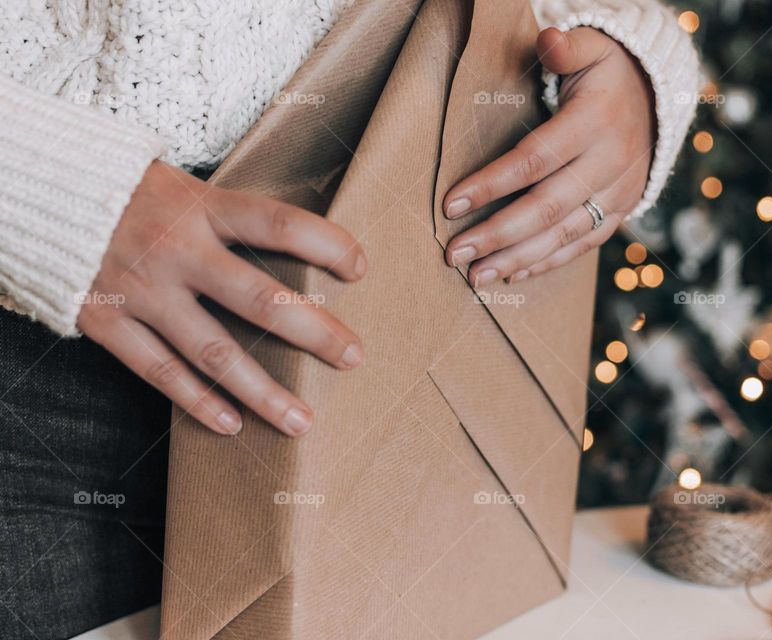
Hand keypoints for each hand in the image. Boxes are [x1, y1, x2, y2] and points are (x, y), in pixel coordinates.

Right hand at [78, 161, 366, 436]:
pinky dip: (197, 400)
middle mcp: (176, 250)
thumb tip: (304, 243)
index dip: (325, 244)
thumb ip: (232, 219)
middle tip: (354, 358)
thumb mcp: (185, 186)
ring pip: (213, 351)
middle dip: (314, 333)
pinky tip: (231, 424)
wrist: (41, 192)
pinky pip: (159, 371)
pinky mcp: (107, 321)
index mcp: (201, 207)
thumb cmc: (130, 193)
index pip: (278, 223)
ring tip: (302, 420)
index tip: (360, 268)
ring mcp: (141, 290)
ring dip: (262, 391)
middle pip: (259, 299)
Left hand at [443, 27, 655, 283]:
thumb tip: (546, 39)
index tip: (451, 204)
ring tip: (476, 276)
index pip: (536, 160)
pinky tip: (512, 274)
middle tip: (455, 253)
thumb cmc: (607, 74)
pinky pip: (583, 246)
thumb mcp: (593, 47)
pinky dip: (547, 263)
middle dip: (497, 234)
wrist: (658, 100)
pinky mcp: (621, 212)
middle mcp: (611, 163)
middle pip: (546, 208)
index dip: (493, 184)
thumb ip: (567, 46)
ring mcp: (618, 193)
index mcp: (596, 122)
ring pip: (564, 235)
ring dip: (517, 259)